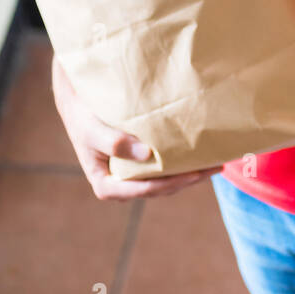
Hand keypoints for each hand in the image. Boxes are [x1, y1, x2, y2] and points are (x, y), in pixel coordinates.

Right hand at [51, 52, 224, 200]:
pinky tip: (201, 151)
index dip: (173, 183)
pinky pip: (165, 167)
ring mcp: (133, 176)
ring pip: (166, 179)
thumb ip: (114, 142)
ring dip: (191, 171)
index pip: (146, 189)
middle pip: (162, 187)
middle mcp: (123, 185)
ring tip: (216, 159)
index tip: (196, 173)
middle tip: (216, 166)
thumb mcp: (93, 129)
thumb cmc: (84, 117)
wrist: (78, 104)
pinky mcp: (140, 164)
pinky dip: (182, 161)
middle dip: (190, 179)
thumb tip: (147, 154)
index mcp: (108, 186)